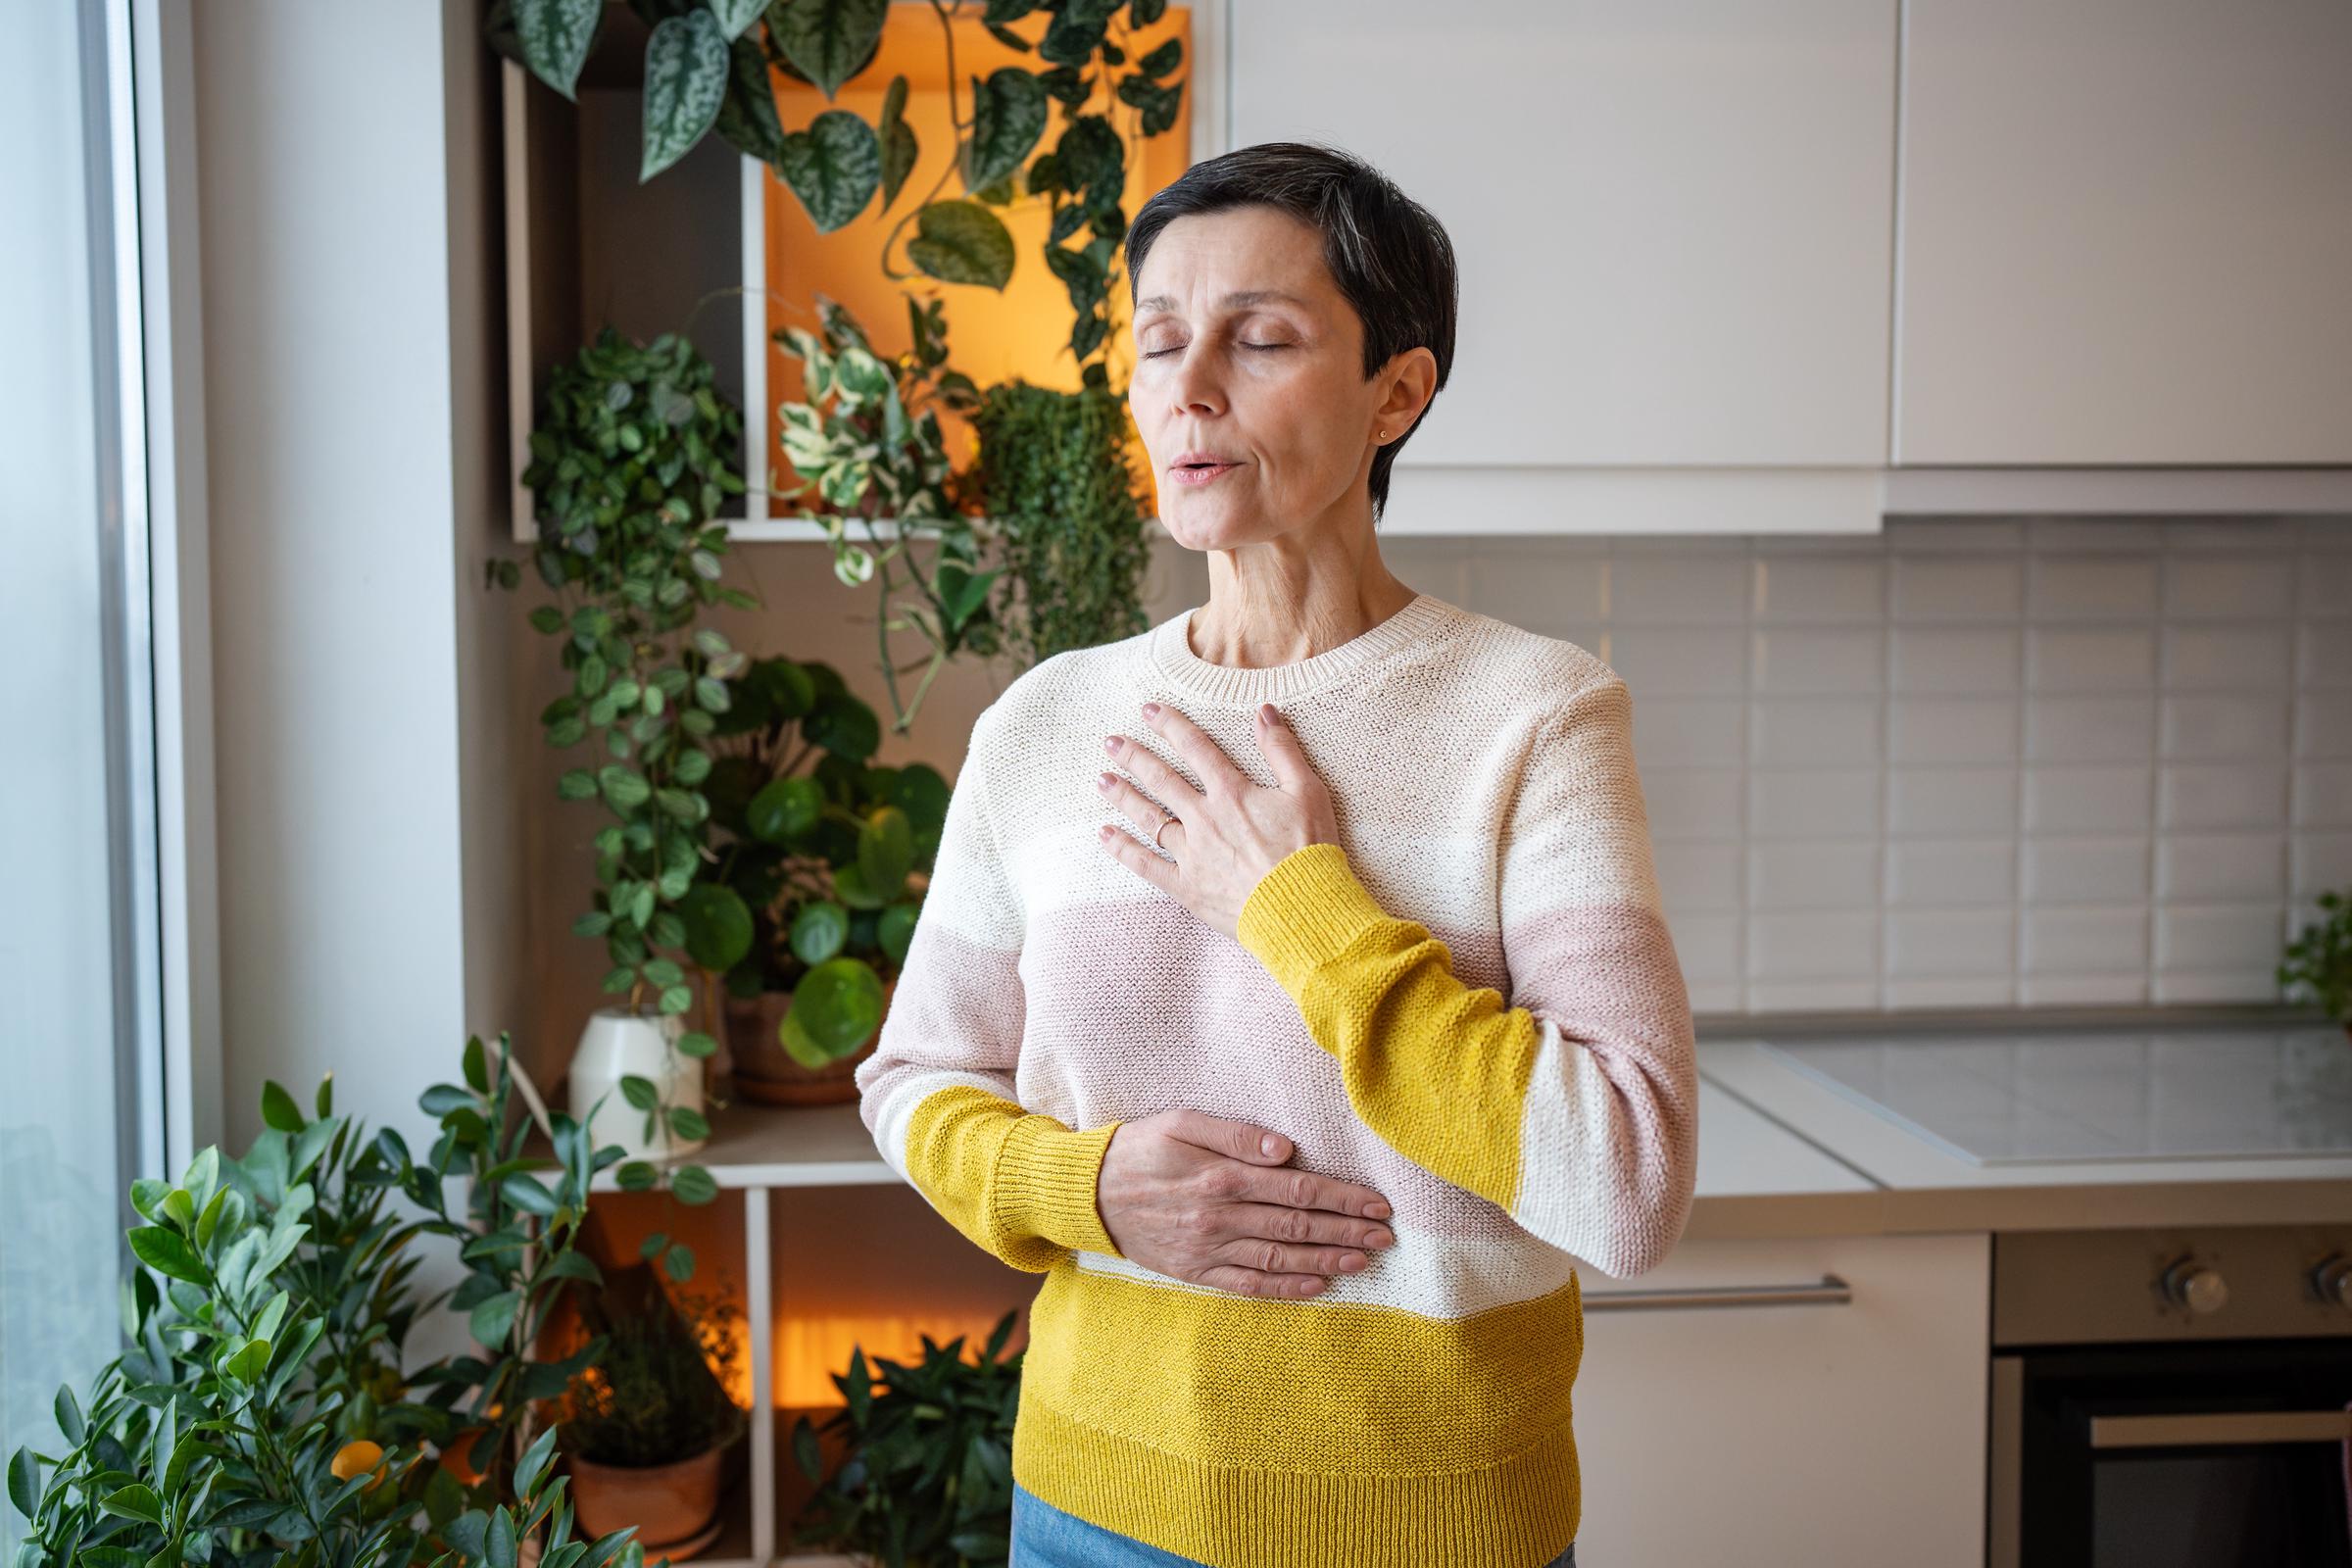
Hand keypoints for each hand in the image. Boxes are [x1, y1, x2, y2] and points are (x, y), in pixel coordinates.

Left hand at [1093, 699, 1339, 940]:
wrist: (1302, 909)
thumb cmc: (1310, 850)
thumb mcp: (1307, 791)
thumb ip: (1282, 750)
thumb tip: (1264, 711)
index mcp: (1232, 793)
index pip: (1195, 748)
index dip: (1170, 725)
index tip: (1149, 711)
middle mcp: (1204, 819)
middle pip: (1161, 780)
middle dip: (1134, 757)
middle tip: (1111, 742)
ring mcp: (1192, 853)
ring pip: (1149, 818)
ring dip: (1123, 797)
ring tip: (1102, 780)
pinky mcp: (1187, 887)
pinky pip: (1147, 865)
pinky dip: (1124, 850)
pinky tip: (1104, 836)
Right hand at [1095, 1111, 1396, 1296]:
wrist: (1087, 1193)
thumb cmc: (1138, 1148)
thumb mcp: (1181, 1123)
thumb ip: (1235, 1134)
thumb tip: (1286, 1150)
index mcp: (1221, 1176)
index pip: (1298, 1190)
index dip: (1343, 1198)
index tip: (1378, 1204)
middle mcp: (1219, 1218)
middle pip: (1297, 1227)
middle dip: (1347, 1232)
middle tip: (1386, 1237)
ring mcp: (1208, 1250)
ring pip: (1280, 1258)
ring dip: (1327, 1260)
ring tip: (1363, 1261)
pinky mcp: (1196, 1272)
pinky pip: (1248, 1285)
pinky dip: (1285, 1287)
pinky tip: (1317, 1285)